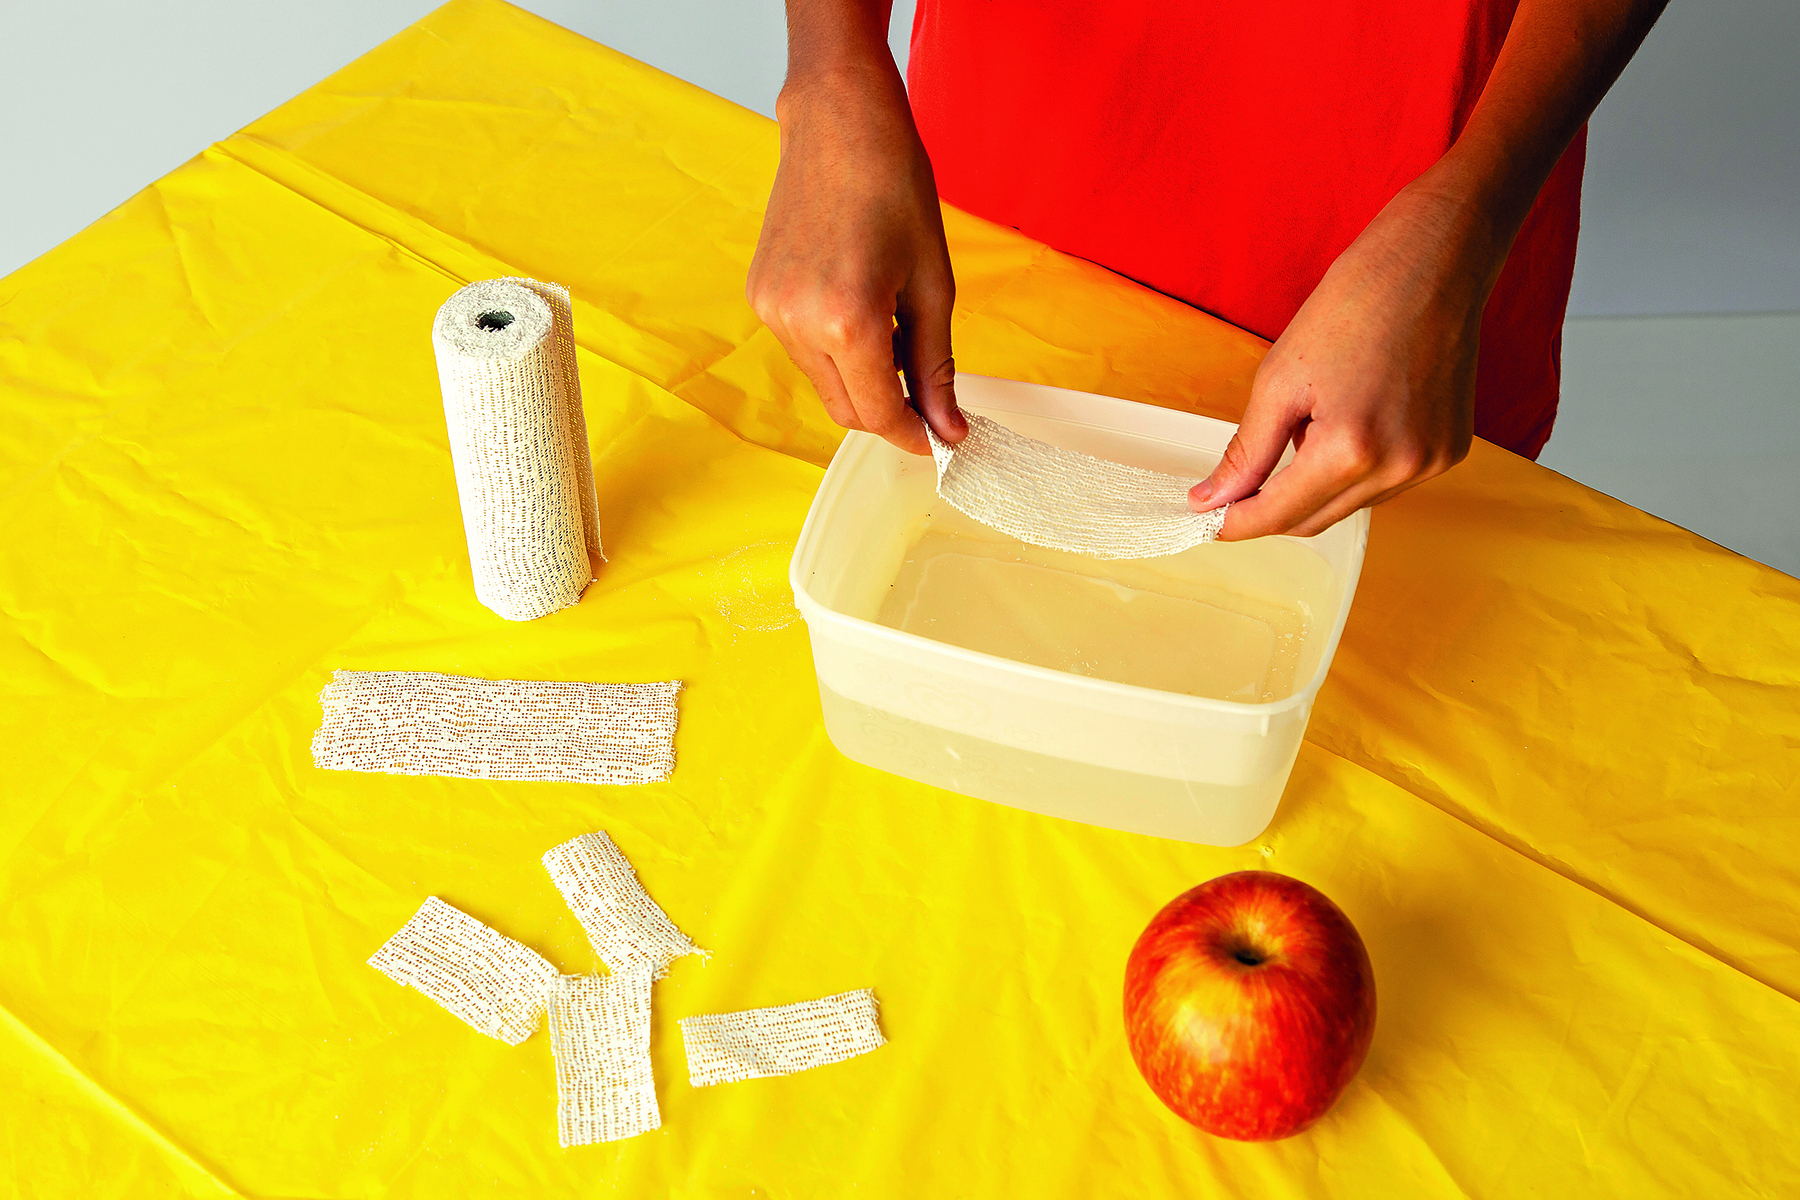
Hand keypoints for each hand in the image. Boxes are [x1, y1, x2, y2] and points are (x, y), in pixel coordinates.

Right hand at [748, 64, 964, 454]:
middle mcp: (798, 323)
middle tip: (928, 398)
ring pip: (823, 383)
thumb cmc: (894, 186)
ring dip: (862, 380)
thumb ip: (936, 365)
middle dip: (889, 414)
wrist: (839, 123)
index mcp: (848, 320)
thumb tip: (947, 428)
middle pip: (846, 409)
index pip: (880, 412)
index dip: (915, 435)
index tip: (943, 440)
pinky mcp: (759, 296)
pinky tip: (860, 307)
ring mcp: (771, 311)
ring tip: (895, 328)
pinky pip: (802, 351)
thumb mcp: (933, 283)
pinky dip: (836, 351)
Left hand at [1190, 183, 1491, 538]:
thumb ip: (1245, 452)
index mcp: (1351, 450)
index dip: (1235, 523)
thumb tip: (1211, 501)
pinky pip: (1383, 484)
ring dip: (1313, 485)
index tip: (1205, 520)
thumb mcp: (1279, 381)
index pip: (1278, 516)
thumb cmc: (1352, 306)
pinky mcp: (1449, 452)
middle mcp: (1398, 468)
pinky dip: (1352, 471)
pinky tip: (1349, 421)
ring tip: (1309, 423)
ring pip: (1348, 505)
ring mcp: (1430, 464)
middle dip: (1269, 509)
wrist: (1432, 262)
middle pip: (1313, 520)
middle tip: (1234, 485)